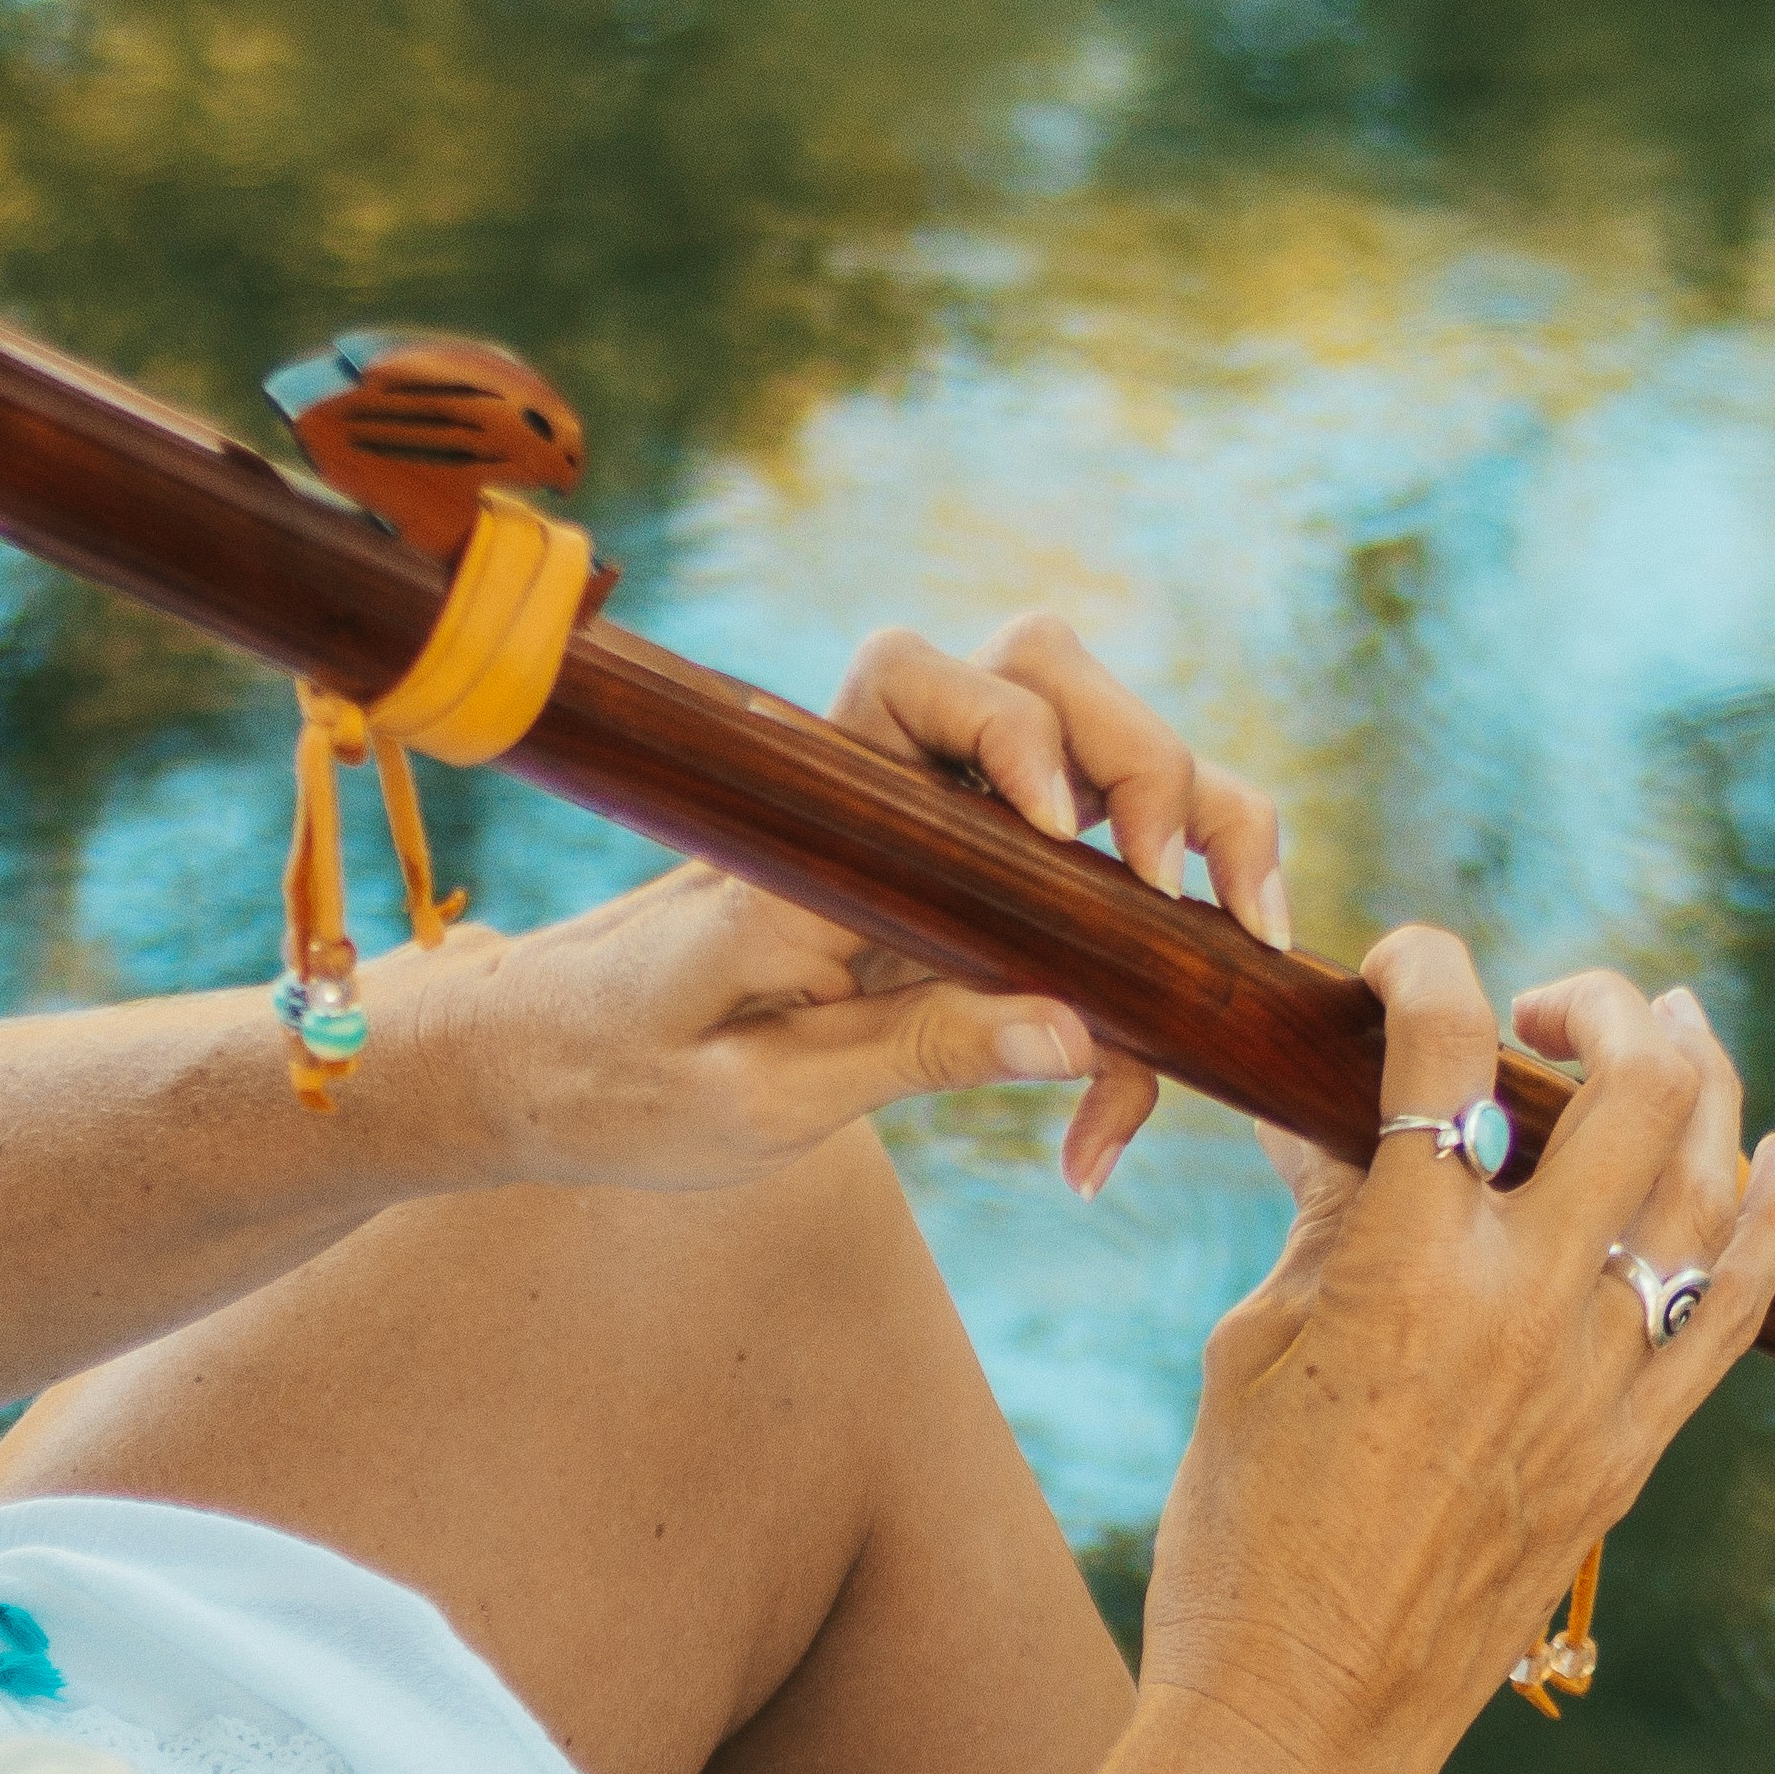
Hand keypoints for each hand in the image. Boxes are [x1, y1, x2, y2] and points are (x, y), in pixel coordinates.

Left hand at [371, 612, 1290, 1196]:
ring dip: (1181, 828)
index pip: (910, 677)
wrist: (543, 1080)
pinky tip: (1127, 1092)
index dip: (1011, 724)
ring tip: (1231, 948)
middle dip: (1146, 757)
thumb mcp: (761, 1097)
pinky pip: (1078, 879)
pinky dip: (1142, 947)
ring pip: (1090, 762)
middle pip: (1041, 677)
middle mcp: (879, 805)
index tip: (1059, 831)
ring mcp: (929, 843)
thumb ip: (916, 1052)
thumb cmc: (619, 1083)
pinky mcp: (954, 902)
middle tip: (1174, 893)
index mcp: (807, 824)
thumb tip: (1083, 1030)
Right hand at [1134, 933, 1774, 1773]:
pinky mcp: (1636, 1449)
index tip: (1405, 965)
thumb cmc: (1239, 1541)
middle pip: (1630, 1089)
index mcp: (1403, 1269)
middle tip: (1553, 1007)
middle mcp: (1527, 1308)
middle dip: (1600, 1007)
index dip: (1427, 967)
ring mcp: (1601, 1381)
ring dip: (1702, 1077)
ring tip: (1670, 1030)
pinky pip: (1745, 1305)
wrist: (1303, 1720)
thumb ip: (1320, 1222)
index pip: (1442, 1053)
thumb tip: (1340, 1121)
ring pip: (1711, 1178)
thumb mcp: (1250, 1352)